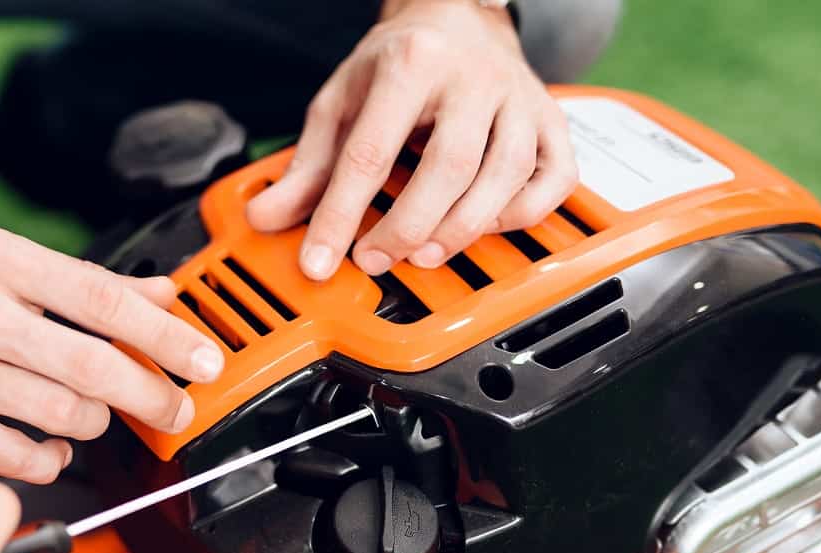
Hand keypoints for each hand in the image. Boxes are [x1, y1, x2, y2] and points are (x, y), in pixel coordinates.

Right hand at [0, 227, 222, 483]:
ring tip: (91, 414)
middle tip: (176, 408)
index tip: (204, 358)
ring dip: (95, 423)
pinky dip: (51, 458)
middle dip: (152, 394)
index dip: (167, 335)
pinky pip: (18, 456)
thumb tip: (160, 293)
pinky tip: (51, 444)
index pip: (105, 299)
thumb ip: (79, 282)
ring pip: (62, 415)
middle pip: (94, 365)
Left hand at [246, 0, 577, 277]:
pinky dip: (522, 213)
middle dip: (406, 227)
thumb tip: (265, 218)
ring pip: (504, 175)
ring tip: (421, 254)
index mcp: (411, 63)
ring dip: (460, 229)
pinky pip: (555, 177)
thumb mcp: (341, 104)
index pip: (371, 151)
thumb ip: (307, 167)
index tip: (321, 260)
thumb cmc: (398, 64)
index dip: (342, 215)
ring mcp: (520, 98)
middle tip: (374, 259)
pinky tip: (485, 228)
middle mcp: (473, 77)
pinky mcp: (552, 119)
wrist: (459, 17)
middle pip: (448, 166)